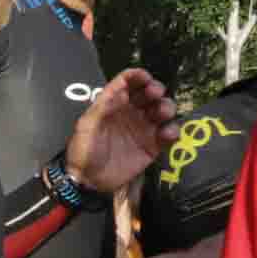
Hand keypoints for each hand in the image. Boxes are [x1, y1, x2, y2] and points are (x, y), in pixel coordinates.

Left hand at [62, 68, 179, 197]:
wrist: (89, 180)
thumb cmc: (84, 151)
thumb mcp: (86, 127)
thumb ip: (102, 107)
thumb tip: (118, 89)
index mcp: (112, 105)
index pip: (127, 84)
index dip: (137, 77)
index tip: (145, 77)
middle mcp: (130, 113)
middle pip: (149, 93)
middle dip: (155, 89)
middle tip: (155, 93)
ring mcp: (143, 128)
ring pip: (162, 110)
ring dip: (166, 107)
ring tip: (162, 113)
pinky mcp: (154, 145)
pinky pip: (169, 133)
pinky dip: (172, 130)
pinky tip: (166, 134)